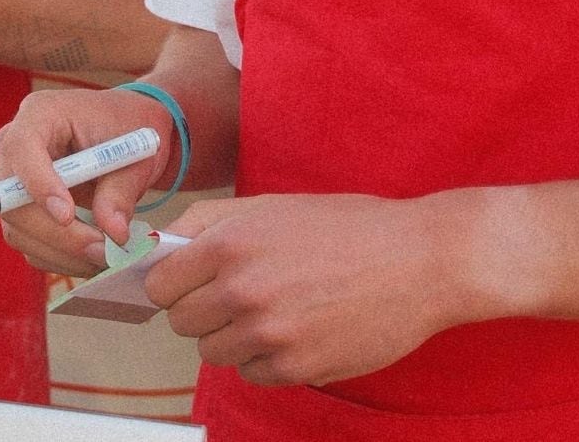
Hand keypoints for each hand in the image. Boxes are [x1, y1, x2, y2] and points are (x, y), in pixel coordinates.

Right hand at [0, 86, 173, 273]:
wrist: (127, 131)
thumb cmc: (128, 128)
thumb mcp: (136, 151)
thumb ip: (121, 190)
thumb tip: (113, 232)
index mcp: (41, 114)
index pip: (22, 147)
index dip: (39, 183)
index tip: (67, 216)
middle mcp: (17, 146)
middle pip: (13, 198)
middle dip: (57, 233)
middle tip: (101, 249)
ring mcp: (16, 181)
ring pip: (18, 229)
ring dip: (62, 252)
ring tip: (106, 256)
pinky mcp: (23, 210)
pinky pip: (30, 244)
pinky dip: (61, 258)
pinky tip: (94, 257)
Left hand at [149, 193, 458, 387]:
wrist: (420, 261)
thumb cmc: (350, 228)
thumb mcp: (273, 206)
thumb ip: (211, 223)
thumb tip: (159, 243)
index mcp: (231, 243)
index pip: (160, 283)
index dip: (174, 282)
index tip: (189, 282)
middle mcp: (243, 290)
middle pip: (181, 321)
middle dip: (202, 309)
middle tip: (238, 294)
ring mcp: (269, 333)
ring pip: (213, 352)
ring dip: (233, 336)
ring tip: (274, 310)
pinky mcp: (295, 368)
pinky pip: (251, 372)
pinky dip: (265, 358)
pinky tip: (296, 330)